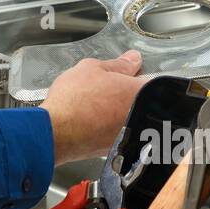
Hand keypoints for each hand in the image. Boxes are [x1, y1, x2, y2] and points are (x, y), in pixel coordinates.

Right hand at [40, 50, 146, 165]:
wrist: (57, 132)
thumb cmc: (74, 101)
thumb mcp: (93, 68)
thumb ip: (119, 63)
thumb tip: (132, 59)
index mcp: (140, 92)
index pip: (151, 80)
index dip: (135, 76)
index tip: (123, 75)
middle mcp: (141, 115)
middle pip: (142, 100)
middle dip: (127, 95)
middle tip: (106, 90)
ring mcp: (131, 135)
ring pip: (130, 118)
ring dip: (118, 113)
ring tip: (96, 107)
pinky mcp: (118, 149)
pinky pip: (119, 133)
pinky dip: (109, 128)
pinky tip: (92, 122)